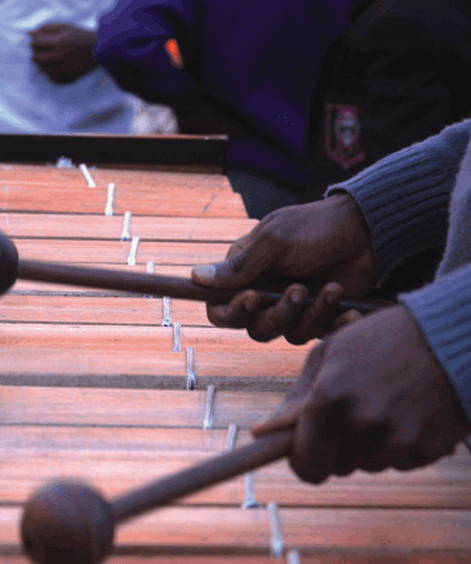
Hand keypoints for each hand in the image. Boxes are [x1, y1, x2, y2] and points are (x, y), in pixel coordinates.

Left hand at [29, 23, 98, 84]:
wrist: (97, 50)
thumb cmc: (79, 36)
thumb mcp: (63, 27)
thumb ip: (45, 29)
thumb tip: (29, 33)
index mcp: (57, 43)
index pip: (35, 44)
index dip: (34, 42)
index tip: (39, 41)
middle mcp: (58, 58)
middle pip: (35, 58)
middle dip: (36, 53)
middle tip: (43, 51)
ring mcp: (62, 70)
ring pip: (42, 70)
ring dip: (44, 64)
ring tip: (53, 58)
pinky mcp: (66, 79)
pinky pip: (51, 79)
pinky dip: (51, 73)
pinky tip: (58, 67)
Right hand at [191, 194, 376, 343]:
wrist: (367, 230)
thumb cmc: (316, 228)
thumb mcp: (275, 241)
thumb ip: (240, 266)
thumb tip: (197, 277)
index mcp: (244, 274)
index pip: (219, 308)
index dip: (231, 312)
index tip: (252, 298)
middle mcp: (263, 295)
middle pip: (254, 328)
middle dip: (279, 314)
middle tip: (300, 290)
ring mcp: (292, 308)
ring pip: (288, 334)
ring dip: (312, 314)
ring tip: (332, 289)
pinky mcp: (318, 316)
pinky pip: (319, 335)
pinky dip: (335, 324)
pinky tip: (350, 311)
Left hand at [252, 305, 470, 483]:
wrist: (450, 333)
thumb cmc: (380, 339)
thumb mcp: (328, 355)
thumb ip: (296, 398)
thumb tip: (263, 433)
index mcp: (329, 396)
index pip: (305, 463)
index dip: (302, 463)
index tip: (302, 457)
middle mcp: (362, 421)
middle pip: (336, 469)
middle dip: (335, 451)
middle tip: (348, 420)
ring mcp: (399, 437)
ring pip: (369, 465)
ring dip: (369, 446)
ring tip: (384, 405)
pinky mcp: (431, 447)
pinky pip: (401, 462)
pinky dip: (400, 445)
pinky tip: (409, 412)